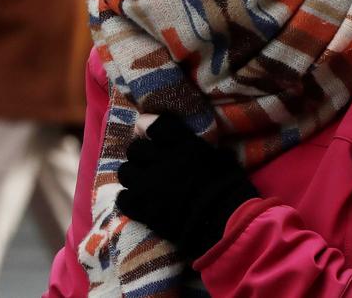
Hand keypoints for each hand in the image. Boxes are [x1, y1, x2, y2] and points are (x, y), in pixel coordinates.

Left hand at [116, 115, 258, 259]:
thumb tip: (192, 144)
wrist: (224, 226)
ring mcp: (148, 185)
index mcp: (183, 145)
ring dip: (133, 177)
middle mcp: (161, 160)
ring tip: (142, 185)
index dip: (147, 126)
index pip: (154, 125)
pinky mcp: (142, 209)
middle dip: (140, 155)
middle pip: (135, 149)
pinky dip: (129, 200)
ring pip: (125, 172)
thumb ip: (201, 147)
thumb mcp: (222, 158)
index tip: (148, 133)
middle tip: (148, 164)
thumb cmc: (229, 190)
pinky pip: (123, 198)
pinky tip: (139, 203)